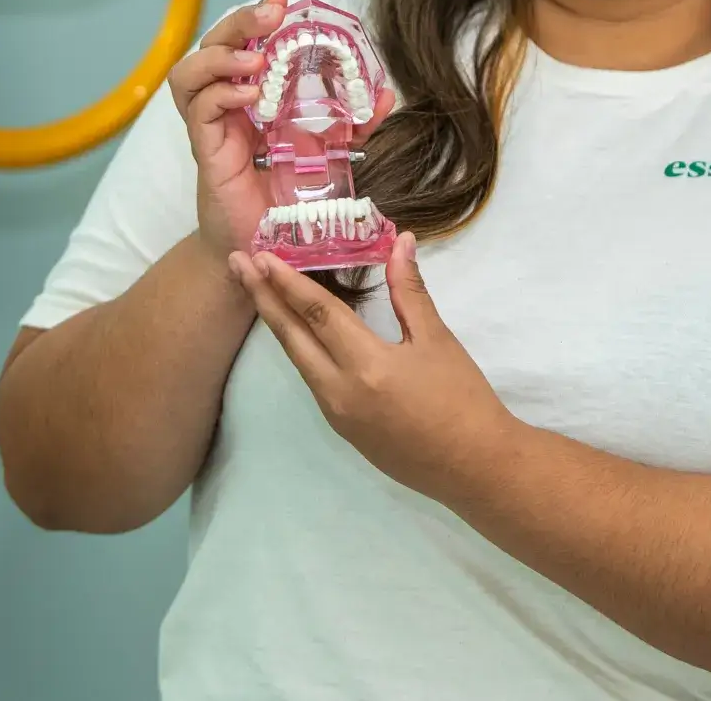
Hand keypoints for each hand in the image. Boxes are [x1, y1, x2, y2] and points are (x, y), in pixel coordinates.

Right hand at [165, 0, 395, 263]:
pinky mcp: (207, 152)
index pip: (242, 42)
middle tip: (271, 15)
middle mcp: (224, 105)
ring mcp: (211, 127)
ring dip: (221, 56)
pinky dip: (221, 94)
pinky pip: (199, 111)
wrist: (266, 248)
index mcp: (250, 96)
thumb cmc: (289, 199)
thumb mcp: (331, 153)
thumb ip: (356, 124)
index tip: (282, 0)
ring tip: (255, 59)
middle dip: (239, 23)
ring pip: (189, 73)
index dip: (256, 16)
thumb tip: (387, 93)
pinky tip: (250, 95)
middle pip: (211, 46)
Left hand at [229, 232, 517, 501]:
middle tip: (236, 264)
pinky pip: (313, 380)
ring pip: (298, 361)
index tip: (259, 255)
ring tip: (258, 291)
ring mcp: (337, 414)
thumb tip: (401, 243)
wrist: (474, 467)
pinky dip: (300, 350)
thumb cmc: (462, 400)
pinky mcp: (343, 429)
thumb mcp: (438, 340)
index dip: (287, 281)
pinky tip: (296, 332)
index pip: (317, 314)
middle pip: (291, 337)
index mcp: (366, 366)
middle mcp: (340, 391)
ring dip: (277, 323)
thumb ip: (410, 291)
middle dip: (262, 298)